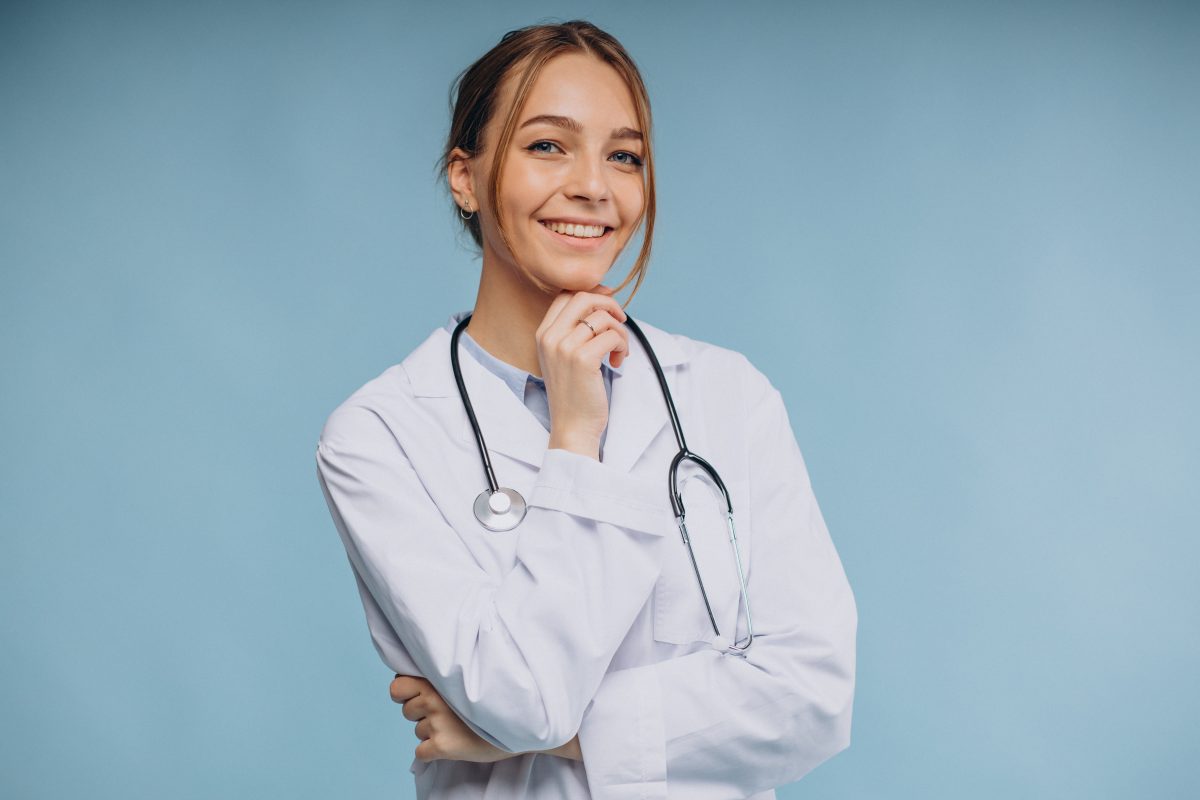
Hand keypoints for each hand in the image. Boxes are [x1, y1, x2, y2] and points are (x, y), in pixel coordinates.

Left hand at [389, 674, 583, 762]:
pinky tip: (453, 743)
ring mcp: (437, 723)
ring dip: (431, 730)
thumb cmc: (497, 697)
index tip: (421, 693)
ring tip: (456, 725)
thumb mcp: (472, 676)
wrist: (523, 723)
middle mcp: (434, 699)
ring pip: (417, 730)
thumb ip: (445, 675)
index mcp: (439, 679)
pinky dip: (432, 751)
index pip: (398, 685)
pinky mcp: (442, 746)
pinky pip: (421, 752)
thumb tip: (420, 678)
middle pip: (406, 709)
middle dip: (418, 711)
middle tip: (443, 711)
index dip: (406, 691)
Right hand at [536, 285, 629, 457]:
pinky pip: (612, 335)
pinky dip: (622, 345)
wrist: (572, 427)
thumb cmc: (574, 394)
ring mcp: (564, 347)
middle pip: (583, 297)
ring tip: (619, 350)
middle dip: (609, 304)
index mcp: (543, 334)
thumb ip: (575, 330)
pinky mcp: (583, 359)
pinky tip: (618, 361)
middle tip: (620, 322)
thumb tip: (602, 299)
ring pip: (602, 317)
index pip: (566, 295)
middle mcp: (550, 337)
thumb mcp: (565, 356)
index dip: (592, 294)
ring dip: (620, 331)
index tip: (608, 307)